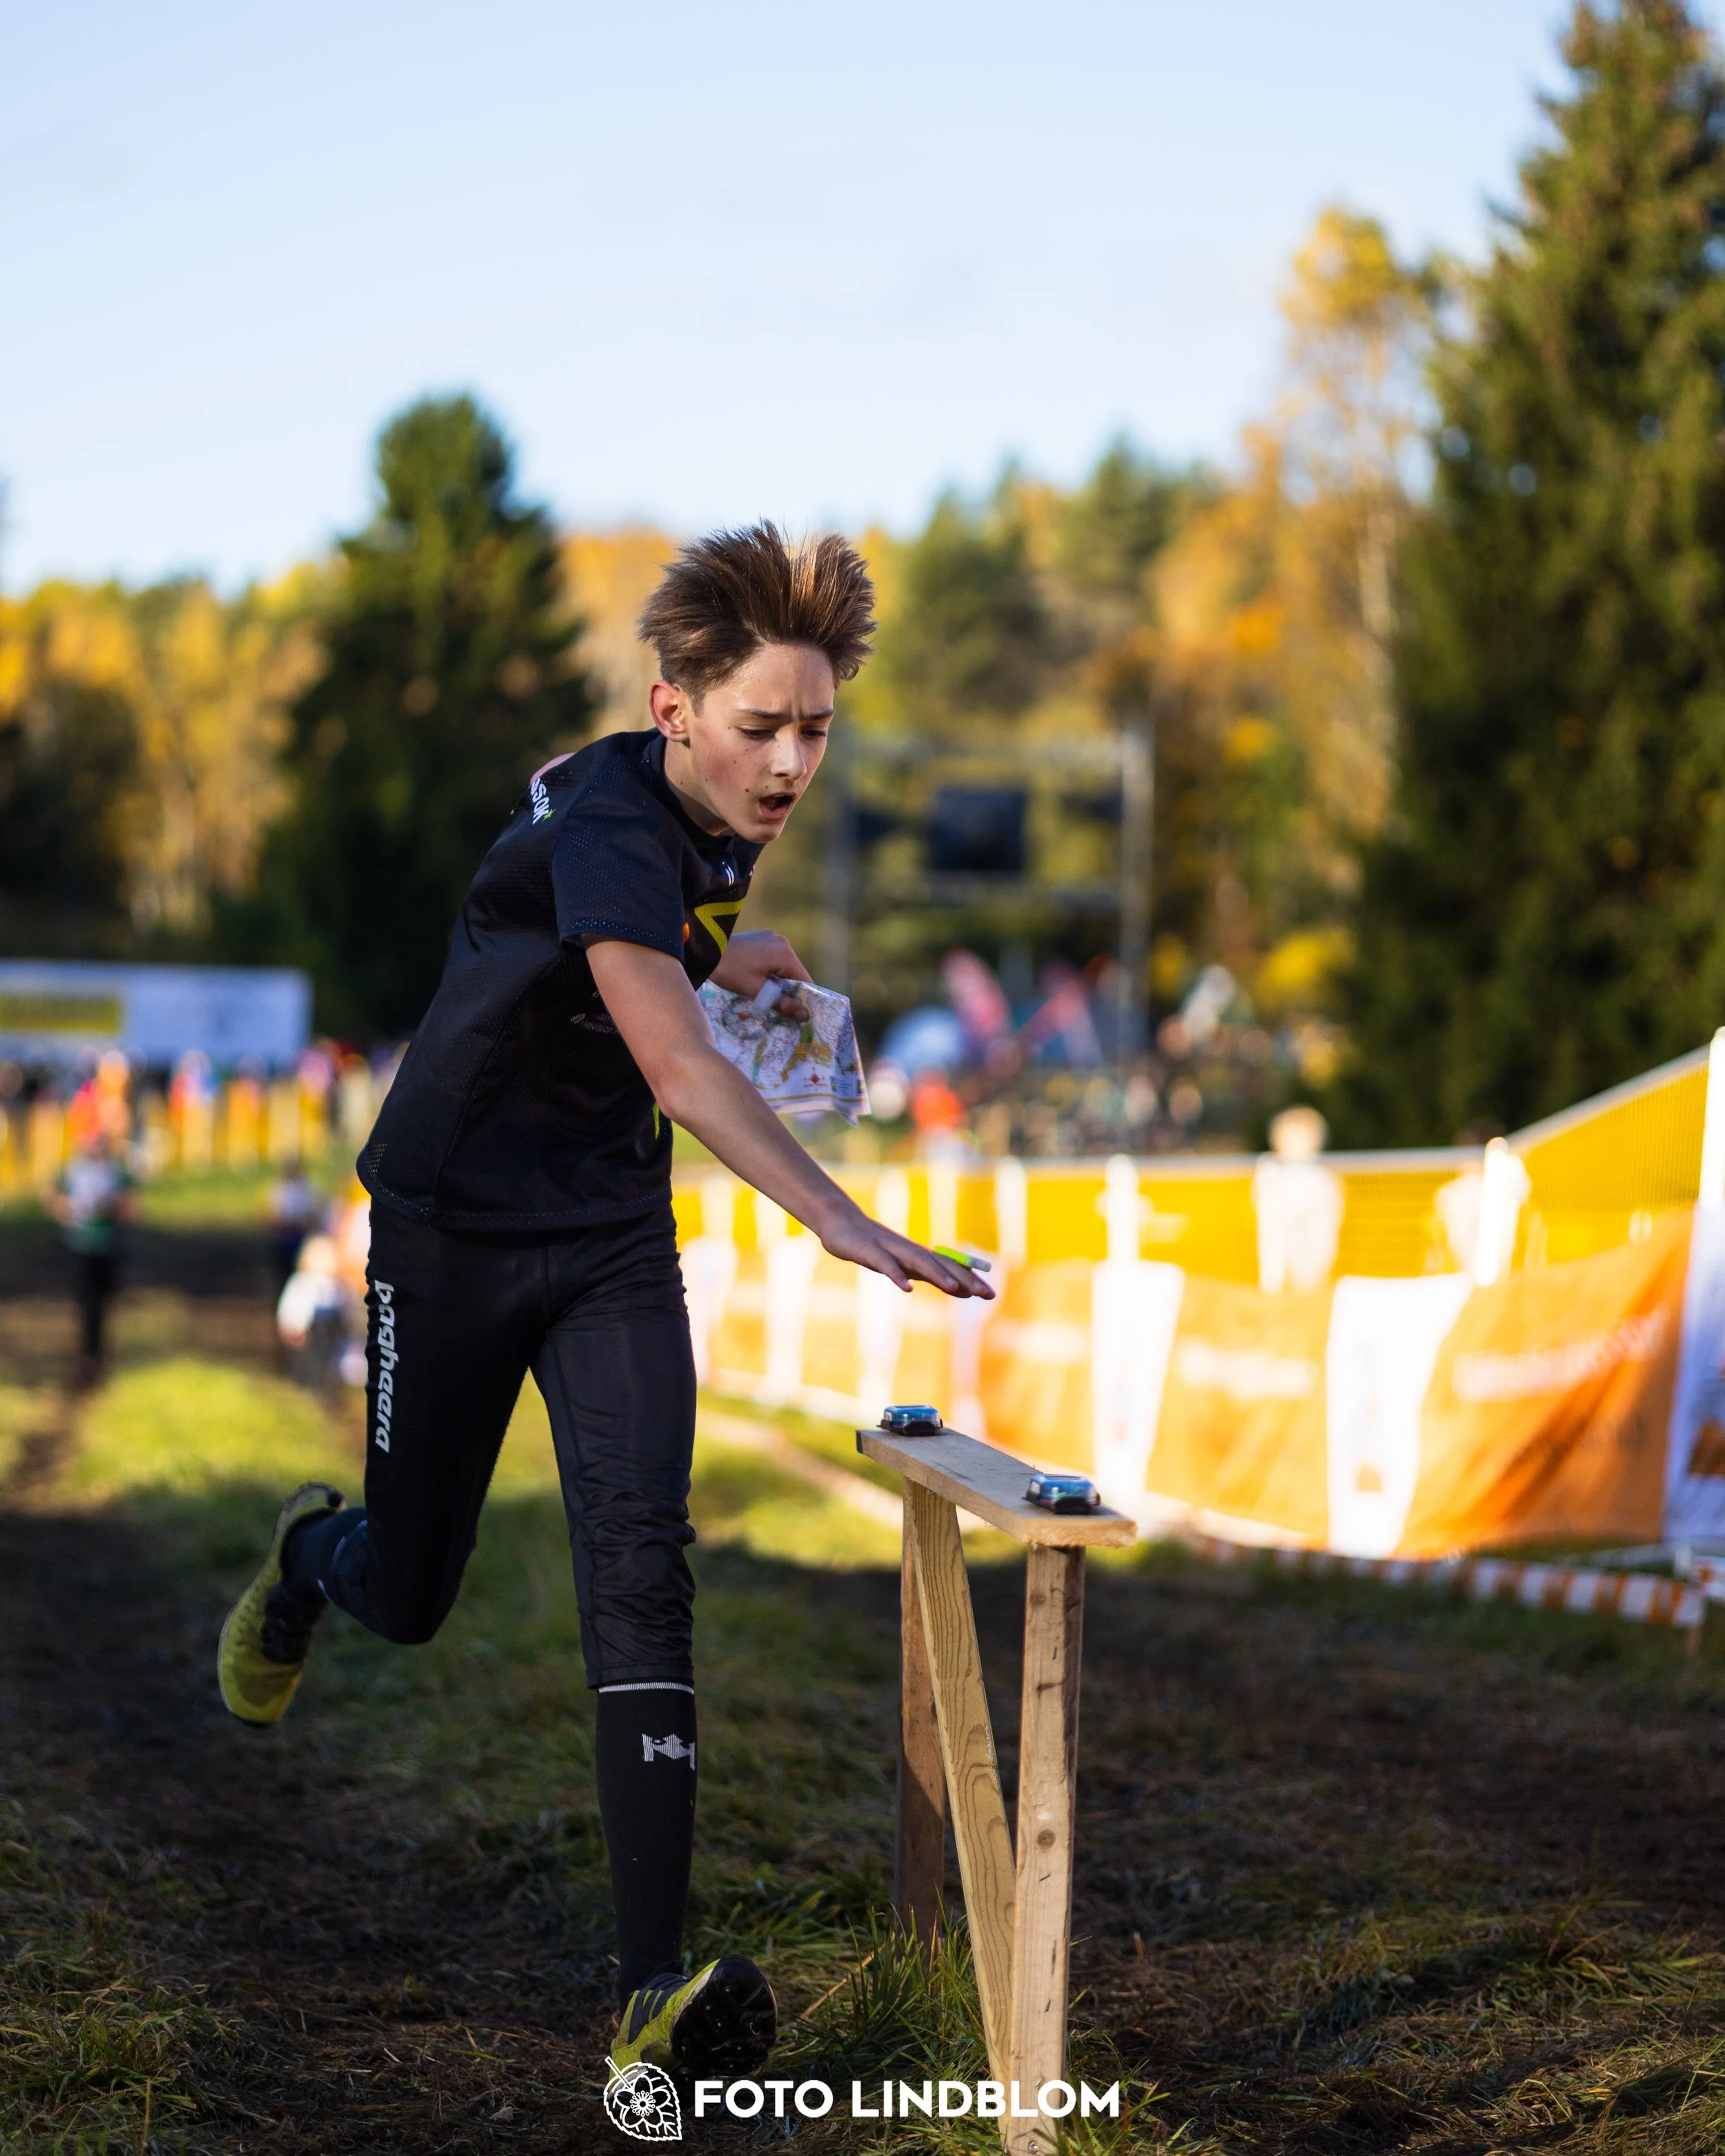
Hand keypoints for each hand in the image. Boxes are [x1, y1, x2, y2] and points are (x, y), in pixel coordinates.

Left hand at [711, 929, 811, 1021]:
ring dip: (777, 981)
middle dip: (788, 990)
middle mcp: (783, 942)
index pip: (805, 981)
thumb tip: (805, 1016)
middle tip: (775, 1006)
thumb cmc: (731, 971)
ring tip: (763, 992)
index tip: (797, 1014)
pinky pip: (774, 958)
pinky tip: (757, 978)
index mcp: (785, 954)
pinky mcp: (762, 938)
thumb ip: (782, 1003)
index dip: (803, 999)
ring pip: (783, 967)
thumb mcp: (756, 990)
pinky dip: (770, 970)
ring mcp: (772, 938)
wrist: (706, 951)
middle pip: (794, 973)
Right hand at [816, 1201, 995, 1299]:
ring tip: (954, 1288)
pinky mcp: (870, 1251)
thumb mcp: (904, 1263)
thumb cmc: (872, 1245)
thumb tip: (958, 1287)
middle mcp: (909, 1250)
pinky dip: (897, 1275)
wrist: (840, 1222)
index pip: (949, 1266)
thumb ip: (928, 1274)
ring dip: (937, 1274)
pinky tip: (907, 1289)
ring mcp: (890, 1249)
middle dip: (964, 1278)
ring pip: (918, 1262)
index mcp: (917, 1254)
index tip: (991, 1293)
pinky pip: (885, 1265)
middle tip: (986, 1293)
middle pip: (941, 1264)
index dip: (969, 1279)